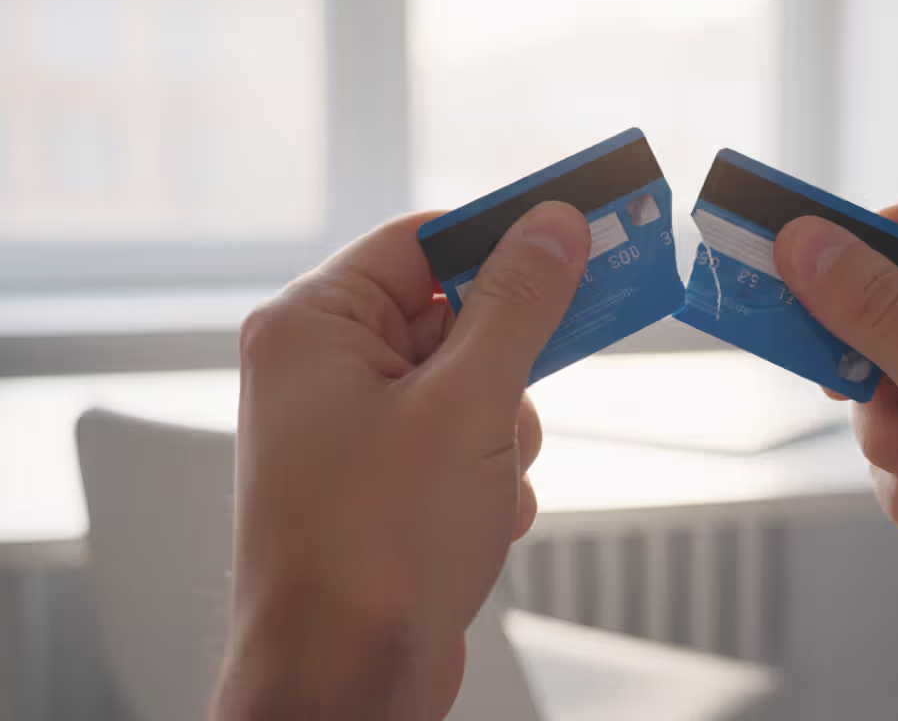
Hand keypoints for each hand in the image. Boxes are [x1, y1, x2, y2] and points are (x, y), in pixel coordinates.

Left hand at [213, 202, 590, 720]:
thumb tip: (554, 226)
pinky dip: (489, 472)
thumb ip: (518, 304)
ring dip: (503, 431)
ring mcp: (353, 427)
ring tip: (484, 483)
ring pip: (472, 383)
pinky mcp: (383, 478)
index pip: (424, 240)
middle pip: (455, 314)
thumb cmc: (374, 550)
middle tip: (532, 387)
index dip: (504, 238)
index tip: (577, 234)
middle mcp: (324, 368)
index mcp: (316, 325)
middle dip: (506, 366)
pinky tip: (477, 519)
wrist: (344, 682)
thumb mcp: (469, 405)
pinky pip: (463, 438)